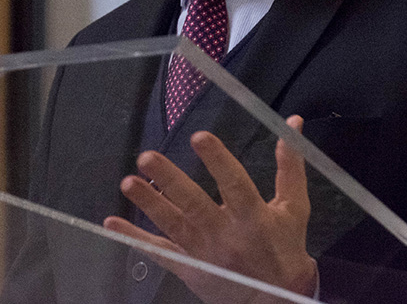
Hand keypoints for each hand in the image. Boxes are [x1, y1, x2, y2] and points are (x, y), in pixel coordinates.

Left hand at [103, 115, 315, 303]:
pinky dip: (134, 239)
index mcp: (253, 217)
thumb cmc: (284, 247)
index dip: (217, 160)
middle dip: (170, 180)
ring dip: (149, 204)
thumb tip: (292, 121)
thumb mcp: (294, 208)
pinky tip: (112, 224)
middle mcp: (225, 235)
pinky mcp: (189, 268)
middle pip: (194, 204)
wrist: (276, 301)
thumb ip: (290, 166)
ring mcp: (203, 253)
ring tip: (128, 183)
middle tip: (147, 157)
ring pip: (172, 226)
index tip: (199, 136)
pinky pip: (159, 252)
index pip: (234, 184)